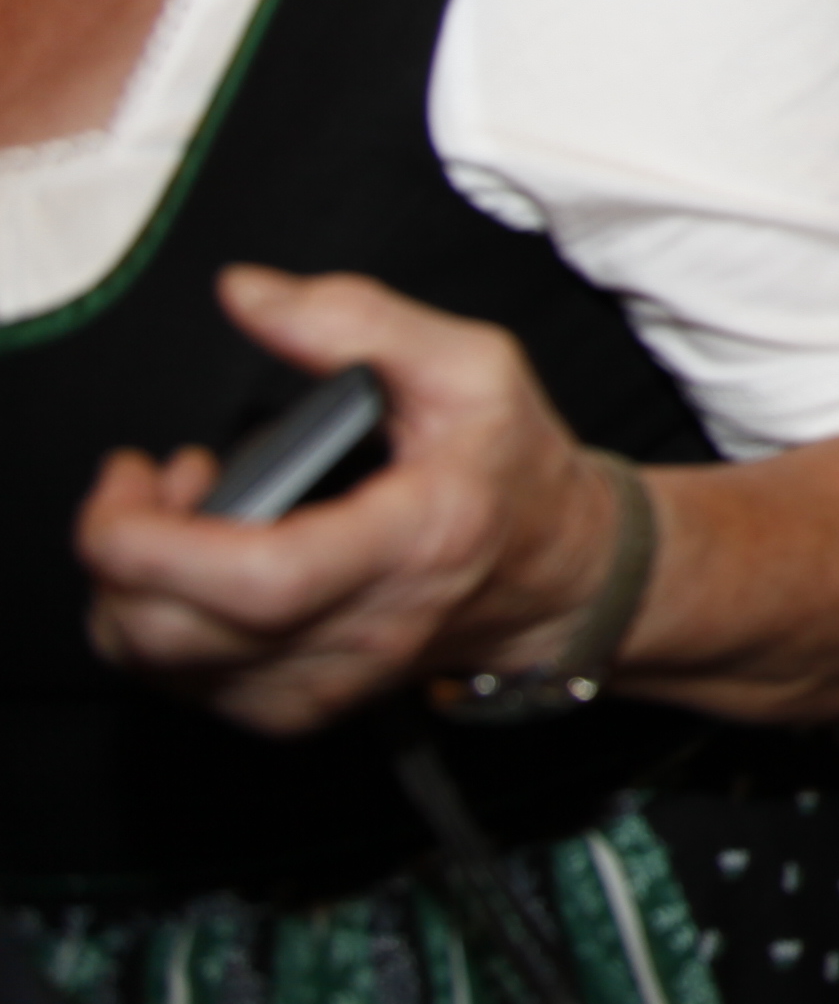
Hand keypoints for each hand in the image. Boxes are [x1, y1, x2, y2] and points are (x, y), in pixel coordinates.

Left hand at [78, 268, 625, 736]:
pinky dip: (153, 619)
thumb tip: (246, 295)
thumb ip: (355, 318)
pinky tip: (194, 566)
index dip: (158, 539)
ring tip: (178, 515)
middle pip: (173, 634)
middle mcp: (363, 633)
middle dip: (116, 551)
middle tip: (145, 482)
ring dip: (127, 583)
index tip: (132, 477)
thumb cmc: (513, 470)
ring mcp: (323, 685)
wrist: (558, 574)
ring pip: (156, 665)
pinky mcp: (291, 708)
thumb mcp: (469, 365)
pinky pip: (175, 682)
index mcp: (411, 543)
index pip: (261, 581)